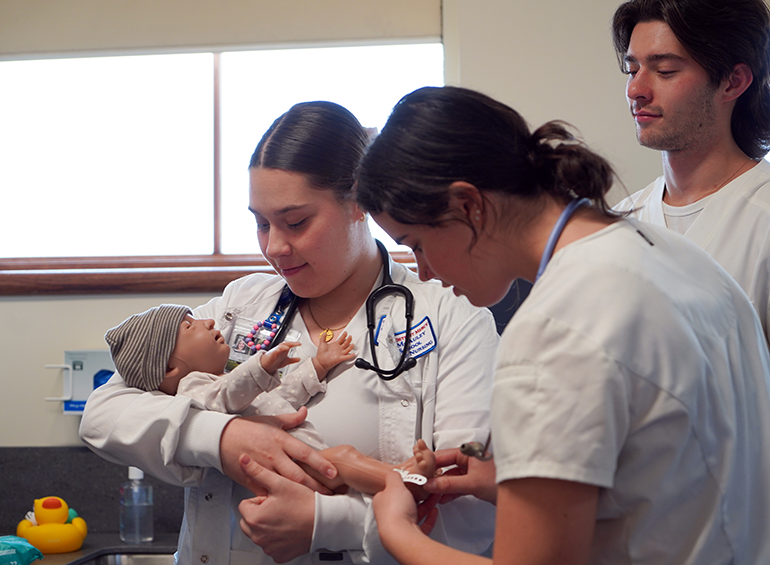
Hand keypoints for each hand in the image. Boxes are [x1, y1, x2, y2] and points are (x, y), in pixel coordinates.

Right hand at [220, 406, 336, 492]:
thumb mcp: (270, 420)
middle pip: (298, 474)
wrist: (220, 437)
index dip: (320, 463)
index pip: (305, 453)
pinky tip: (287, 506)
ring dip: (300, 494)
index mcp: (280, 440)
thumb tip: (305, 411)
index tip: (333, 473)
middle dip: (315, 486)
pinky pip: (266, 492)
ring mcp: (263, 469)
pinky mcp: (251, 480)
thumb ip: (291, 419)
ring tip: (314, 503)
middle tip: (329, 494)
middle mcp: (274, 455)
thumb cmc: (246, 428)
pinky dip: (277, 500)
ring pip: (284, 485)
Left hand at [238, 454, 315, 562]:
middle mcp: (259, 536)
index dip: (260, 499)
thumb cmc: (304, 503)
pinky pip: (271, 546)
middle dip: (261, 513)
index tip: (274, 498)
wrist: (325, 521)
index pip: (245, 505)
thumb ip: (258, 471)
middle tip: (279, 506)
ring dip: (268, 526)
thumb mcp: (280, 483)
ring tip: (285, 516)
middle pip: (249, 520)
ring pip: (259, 533)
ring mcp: (269, 548)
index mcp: (255, 518)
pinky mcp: (279, 555)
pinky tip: (289, 528)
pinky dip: (277, 539)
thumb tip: (244, 460)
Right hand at [260, 341, 301, 373]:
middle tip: (297, 344)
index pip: (290, 344)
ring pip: (280, 346)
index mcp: (284, 349)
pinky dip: (278, 350)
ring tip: (289, 347)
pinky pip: (275, 351)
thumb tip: (299, 359)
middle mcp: (280, 349)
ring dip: (284, 346)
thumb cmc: (276, 361)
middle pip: (286, 344)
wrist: (267, 365)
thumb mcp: (286, 361)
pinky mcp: (272, 354)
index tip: (300, 344)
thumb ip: (293, 360)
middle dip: (291, 343)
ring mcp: (276, 351)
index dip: (295, 343)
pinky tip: (280, 350)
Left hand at [313, 331, 355, 377]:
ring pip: (348, 349)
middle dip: (348, 339)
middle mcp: (338, 349)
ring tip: (353, 344)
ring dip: (350, 346)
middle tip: (350, 336)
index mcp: (335, 345)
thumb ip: (323, 337)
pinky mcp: (340, 358)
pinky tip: (353, 353)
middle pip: (346, 343)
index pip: (341, 339)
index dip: (344, 335)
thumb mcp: (322, 343)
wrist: (320, 362)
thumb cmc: (321, 354)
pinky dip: (350, 355)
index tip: (345, 332)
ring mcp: (340, 353)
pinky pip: (347, 357)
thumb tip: (325, 333)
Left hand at [373, 471, 436, 552]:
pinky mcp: (411, 535)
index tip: (412, 480)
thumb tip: (394, 472)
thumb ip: (394, 477)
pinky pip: (422, 525)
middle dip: (417, 495)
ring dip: (426, 504)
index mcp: (382, 502)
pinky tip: (434, 511)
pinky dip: (429, 517)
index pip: (390, 491)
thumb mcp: (394, 485)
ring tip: (435, 495)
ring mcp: (400, 527)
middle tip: (426, 487)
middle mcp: (389, 516)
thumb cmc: (395, 512)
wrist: (402, 535)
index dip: (401, 485)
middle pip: (404, 503)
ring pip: (415, 513)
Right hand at [423, 448, 496, 504]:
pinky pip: (457, 484)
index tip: (418, 472)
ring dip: (441, 485)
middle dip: (433, 476)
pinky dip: (449, 490)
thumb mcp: (472, 483)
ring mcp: (472, 470)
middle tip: (421, 482)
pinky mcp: (475, 481)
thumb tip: (431, 484)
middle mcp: (469, 458)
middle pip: (445, 465)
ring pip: (450, 476)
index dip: (429, 465)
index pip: (442, 455)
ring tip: (429, 492)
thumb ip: (449, 484)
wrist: (522, 495)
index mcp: (468, 451)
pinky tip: (442, 497)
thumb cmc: (503, 481)